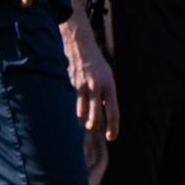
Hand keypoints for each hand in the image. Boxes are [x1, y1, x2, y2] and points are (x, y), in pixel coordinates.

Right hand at [61, 11, 118, 140]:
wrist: (81, 47)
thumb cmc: (96, 65)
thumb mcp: (107, 78)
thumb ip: (105, 95)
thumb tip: (103, 114)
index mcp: (109, 86)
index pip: (113, 111)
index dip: (113, 126)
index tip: (112, 137)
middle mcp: (97, 88)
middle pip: (96, 115)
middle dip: (97, 126)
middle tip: (100, 133)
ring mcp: (83, 88)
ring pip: (83, 112)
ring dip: (85, 120)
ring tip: (87, 125)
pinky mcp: (71, 86)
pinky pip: (73, 103)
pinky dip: (76, 110)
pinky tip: (74, 115)